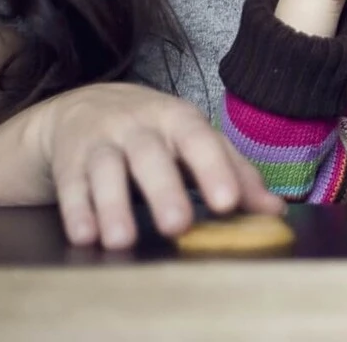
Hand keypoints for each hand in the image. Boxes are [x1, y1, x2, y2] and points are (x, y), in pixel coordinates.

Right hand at [31, 82, 283, 248]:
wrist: (84, 107)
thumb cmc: (156, 132)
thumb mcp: (195, 142)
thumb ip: (235, 173)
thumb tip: (277, 210)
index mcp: (178, 119)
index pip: (199, 140)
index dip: (214, 169)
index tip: (228, 204)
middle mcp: (138, 126)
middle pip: (150, 154)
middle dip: (164, 190)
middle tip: (177, 226)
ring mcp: (100, 141)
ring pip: (105, 169)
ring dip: (112, 205)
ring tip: (121, 240)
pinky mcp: (69, 162)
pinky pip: (70, 185)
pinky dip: (76, 211)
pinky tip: (84, 237)